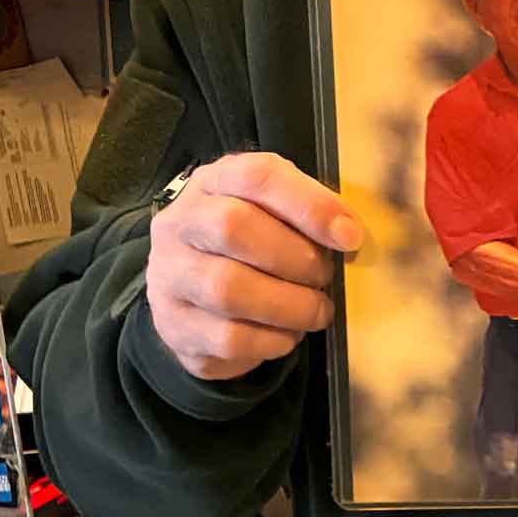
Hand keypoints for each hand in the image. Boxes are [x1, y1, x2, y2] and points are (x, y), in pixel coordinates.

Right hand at [146, 152, 361, 381]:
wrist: (192, 296)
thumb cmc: (249, 246)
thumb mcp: (273, 213)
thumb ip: (307, 212)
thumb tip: (348, 234)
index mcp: (212, 183)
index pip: (256, 176)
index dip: (308, 204)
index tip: (349, 236)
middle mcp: (180, 223)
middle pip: (233, 227)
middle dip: (296, 258)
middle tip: (325, 277)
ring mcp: (169, 276)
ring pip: (227, 289)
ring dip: (289, 305)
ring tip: (315, 311)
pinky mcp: (175, 327)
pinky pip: (227, 338)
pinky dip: (272, 340)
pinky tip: (287, 335)